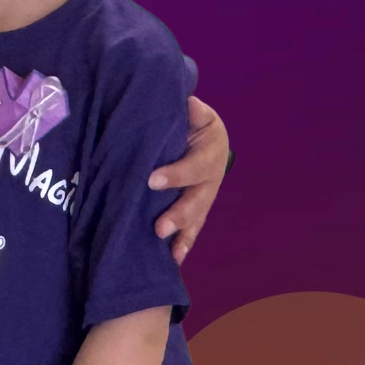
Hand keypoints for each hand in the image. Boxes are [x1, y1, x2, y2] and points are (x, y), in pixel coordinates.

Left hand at [147, 95, 229, 262]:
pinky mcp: (197, 207)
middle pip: (199, 199)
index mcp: (212, 148)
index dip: (177, 174)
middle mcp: (212, 175)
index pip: (196, 165)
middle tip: (160, 228)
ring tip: (170, 251)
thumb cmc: (191, 118)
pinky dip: (184, 244)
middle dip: (180, 214)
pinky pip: (192, 227)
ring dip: (183, 235)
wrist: (202, 132)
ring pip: (197, 217)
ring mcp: (205, 193)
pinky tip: (174, 260)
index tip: (152, 180)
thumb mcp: (193, 109)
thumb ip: (189, 109)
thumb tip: (186, 105)